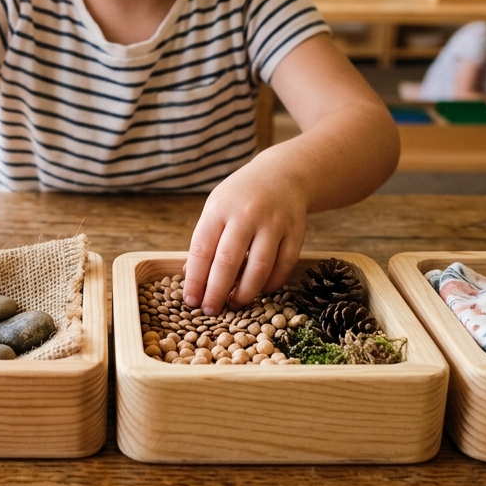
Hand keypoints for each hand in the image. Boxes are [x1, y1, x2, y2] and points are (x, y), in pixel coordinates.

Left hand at [182, 153, 307, 314]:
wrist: (283, 174)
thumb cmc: (241, 197)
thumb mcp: (216, 209)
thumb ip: (205, 241)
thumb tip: (190, 275)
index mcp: (219, 209)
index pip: (201, 250)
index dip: (195, 279)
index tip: (191, 300)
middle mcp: (246, 215)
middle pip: (228, 262)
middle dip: (216, 292)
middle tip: (210, 311)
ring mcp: (274, 223)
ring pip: (259, 268)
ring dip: (245, 293)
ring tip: (235, 303)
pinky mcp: (296, 232)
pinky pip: (283, 266)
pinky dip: (271, 284)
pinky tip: (261, 291)